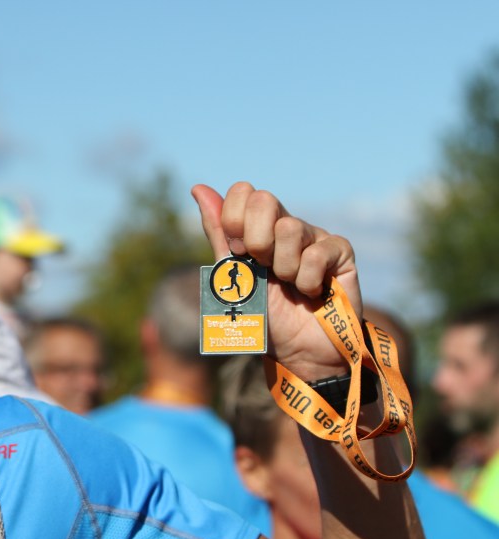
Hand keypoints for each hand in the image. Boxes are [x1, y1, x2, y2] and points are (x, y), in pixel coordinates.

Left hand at [192, 182, 361, 380]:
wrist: (297, 351)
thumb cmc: (264, 314)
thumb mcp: (232, 275)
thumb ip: (218, 233)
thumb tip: (198, 188)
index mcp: (258, 227)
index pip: (243, 191)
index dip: (233, 221)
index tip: (238, 253)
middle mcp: (287, 225)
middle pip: (265, 199)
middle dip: (255, 240)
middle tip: (262, 267)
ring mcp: (315, 236)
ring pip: (290, 229)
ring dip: (282, 268)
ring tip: (289, 285)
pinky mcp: (340, 251)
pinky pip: (316, 254)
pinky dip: (306, 282)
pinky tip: (311, 293)